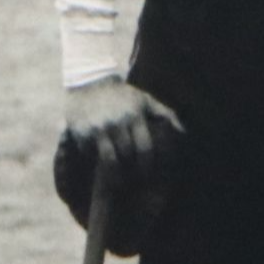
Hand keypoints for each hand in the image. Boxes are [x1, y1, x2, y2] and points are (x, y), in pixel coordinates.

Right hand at [64, 76, 182, 172]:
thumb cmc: (122, 95)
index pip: (144, 147)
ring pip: (108, 160)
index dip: (147, 164)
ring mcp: (97, 128)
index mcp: (134, 115)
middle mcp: (116, 122)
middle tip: (134, 181)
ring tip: (117, 181)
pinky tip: (97, 162)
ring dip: (113, 173)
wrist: (89, 83)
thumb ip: (164, 114)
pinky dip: (94, 159)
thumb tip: (183, 132)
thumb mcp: (144, 100)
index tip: (148, 174)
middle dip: (131, 170)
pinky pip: (89, 154)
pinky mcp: (81, 132)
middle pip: (127, 155)